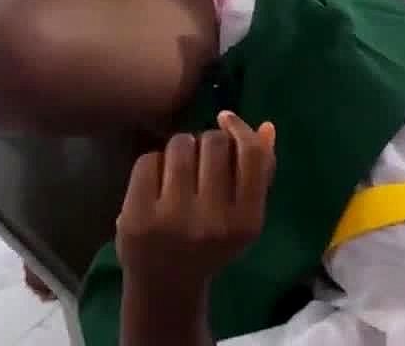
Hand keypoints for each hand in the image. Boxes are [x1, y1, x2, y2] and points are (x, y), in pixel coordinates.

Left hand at [116, 111, 276, 289]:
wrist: (166, 286)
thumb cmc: (210, 245)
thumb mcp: (243, 218)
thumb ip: (259, 174)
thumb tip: (267, 126)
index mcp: (246, 222)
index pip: (251, 155)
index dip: (239, 128)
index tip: (226, 119)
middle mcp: (212, 221)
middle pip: (213, 143)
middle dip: (206, 141)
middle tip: (200, 158)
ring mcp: (172, 219)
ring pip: (179, 145)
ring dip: (180, 147)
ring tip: (178, 168)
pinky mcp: (137, 216)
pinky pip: (148, 160)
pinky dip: (154, 163)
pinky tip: (156, 184)